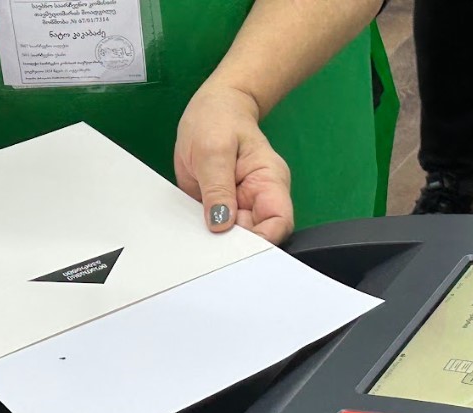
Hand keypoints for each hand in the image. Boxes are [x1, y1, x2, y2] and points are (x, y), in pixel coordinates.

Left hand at [175, 84, 292, 244]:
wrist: (212, 109)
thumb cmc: (219, 119)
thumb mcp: (213, 150)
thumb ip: (218, 188)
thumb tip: (221, 224)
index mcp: (270, 182)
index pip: (279, 223)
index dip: (261, 239)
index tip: (236, 244)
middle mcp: (259, 197)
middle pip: (256, 236)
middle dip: (234, 242)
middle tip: (210, 234)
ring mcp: (239, 204)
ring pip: (233, 237)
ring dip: (215, 238)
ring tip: (198, 222)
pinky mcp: (220, 207)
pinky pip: (214, 228)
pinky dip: (203, 230)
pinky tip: (193, 220)